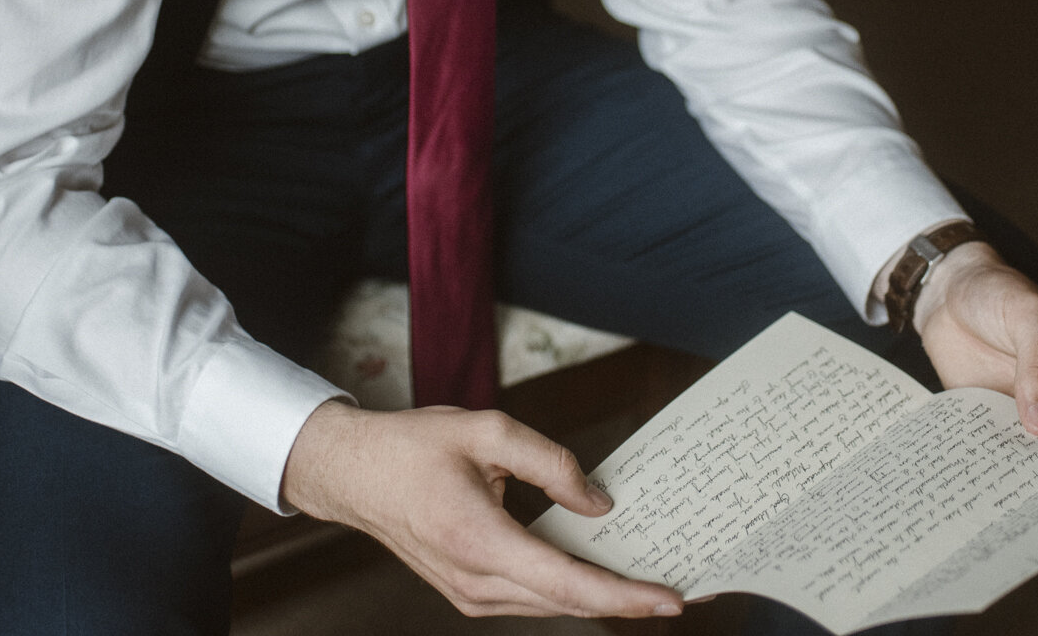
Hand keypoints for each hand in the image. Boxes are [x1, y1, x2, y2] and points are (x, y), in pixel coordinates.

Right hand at [280, 399, 685, 619]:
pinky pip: (532, 597)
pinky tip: (600, 572)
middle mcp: (476, 582)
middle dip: (627, 601)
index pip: (568, 583)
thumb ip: (551, 464)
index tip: (671, 598)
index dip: (624, 596)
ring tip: (651, 583)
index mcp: (480, 541)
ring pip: (552, 605)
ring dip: (602, 598)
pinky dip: (571, 589)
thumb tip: (599, 504)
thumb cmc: (413, 448)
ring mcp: (470, 594)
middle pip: (568, 603)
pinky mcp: (470, 592)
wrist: (353, 475)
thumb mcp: (487, 431)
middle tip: (683, 589)